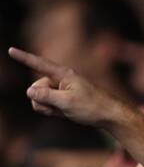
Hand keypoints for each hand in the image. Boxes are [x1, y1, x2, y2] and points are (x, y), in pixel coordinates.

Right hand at [8, 47, 129, 129]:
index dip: (24, 58)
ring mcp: (60, 90)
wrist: (110, 116)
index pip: (39, 64)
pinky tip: (65, 114)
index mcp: (63, 75)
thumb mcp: (67, 102)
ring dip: (47, 108)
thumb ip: (46, 96)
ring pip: (39, 99)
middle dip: (42, 100)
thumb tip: (29, 91)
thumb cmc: (92, 107)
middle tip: (61, 106)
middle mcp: (60, 80)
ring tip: (65, 111)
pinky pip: (46, 105)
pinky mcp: (62, 100)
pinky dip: (52, 111)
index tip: (10, 50)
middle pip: (36, 88)